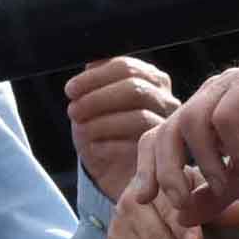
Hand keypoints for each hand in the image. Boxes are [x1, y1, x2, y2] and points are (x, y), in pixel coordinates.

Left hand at [65, 54, 182, 202]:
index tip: (70, 90)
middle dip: (97, 99)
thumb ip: (96, 80)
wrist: (114, 175)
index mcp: (152, 80)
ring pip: (137, 117)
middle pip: (134, 89)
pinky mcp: (162, 158)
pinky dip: (107, 146)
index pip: (126, 67)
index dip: (95, 77)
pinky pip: (135, 147)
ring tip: (81, 131)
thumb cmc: (104, 134)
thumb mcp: (95, 103)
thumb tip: (91, 62)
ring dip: (100, 123)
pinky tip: (94, 149)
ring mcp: (168, 130)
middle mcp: (167, 101)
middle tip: (73, 111)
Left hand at [133, 53, 238, 236]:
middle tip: (180, 202)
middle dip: (167, 172)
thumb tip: (182, 219)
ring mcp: (227, 89)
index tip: (143, 200)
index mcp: (198, 117)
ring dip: (203, 161)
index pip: (156, 138)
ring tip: (224, 183)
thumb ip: (214, 195)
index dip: (145, 169)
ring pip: (192, 121)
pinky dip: (232, 145)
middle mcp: (206, 99)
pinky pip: (227, 114)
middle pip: (166, 131)